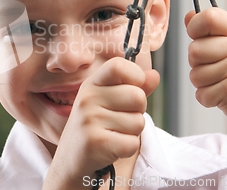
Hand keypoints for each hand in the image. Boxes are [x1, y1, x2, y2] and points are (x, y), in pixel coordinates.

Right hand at [43, 57, 158, 188]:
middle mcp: (87, 98)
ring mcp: (89, 119)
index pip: (119, 65)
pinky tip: (111, 148)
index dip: (135, 75)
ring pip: (138, 122)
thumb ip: (134, 88)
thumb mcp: (110, 103)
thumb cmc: (95, 129)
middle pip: (138, 96)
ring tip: (113, 134)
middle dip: (137, 112)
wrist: (71, 161)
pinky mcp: (95, 142)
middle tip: (119, 121)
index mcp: (92, 84)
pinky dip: (127, 149)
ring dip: (132, 133)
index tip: (133, 88)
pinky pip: (132, 143)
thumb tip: (154, 75)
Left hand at [184, 8, 226, 138]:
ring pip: (194, 74)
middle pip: (194, 49)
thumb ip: (210, 31)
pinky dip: (208, 99)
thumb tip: (189, 16)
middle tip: (216, 70)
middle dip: (197, 64)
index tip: (199, 38)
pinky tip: (224, 97)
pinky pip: (201, 94)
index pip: (209, 17)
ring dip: (203, 84)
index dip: (195, 27)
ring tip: (222, 84)